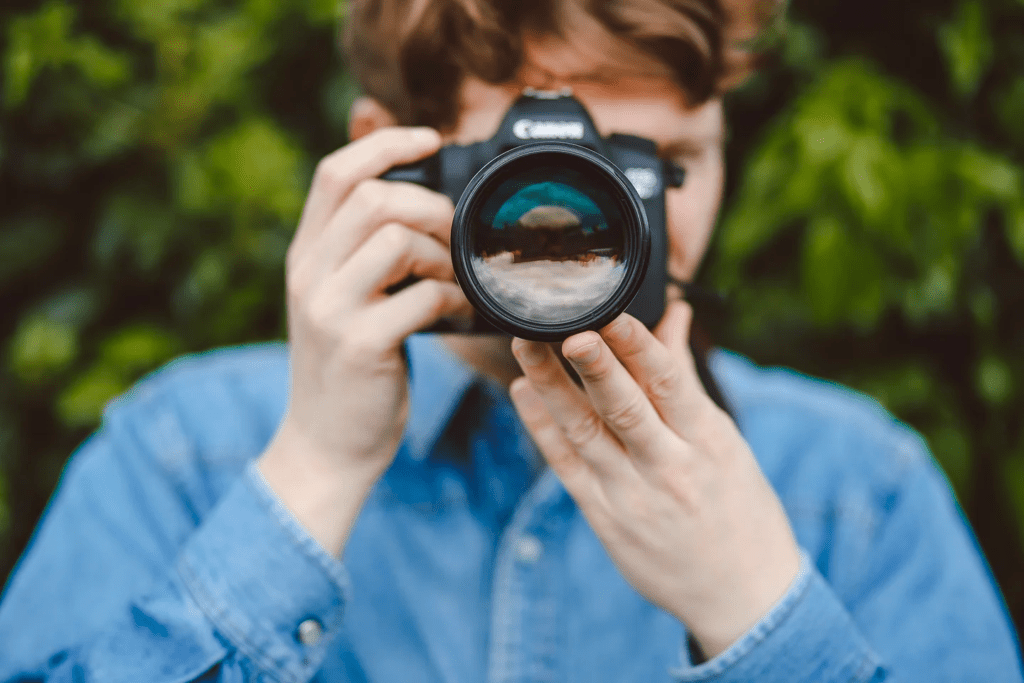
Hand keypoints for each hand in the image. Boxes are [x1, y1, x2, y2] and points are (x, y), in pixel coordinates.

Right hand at [258, 127, 471, 554]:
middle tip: (453, 239)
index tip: (431, 139)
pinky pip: (421, 297)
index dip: (385, 143)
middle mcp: (309, 273)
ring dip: (443, 255)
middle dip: (431, 207)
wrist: (325, 446)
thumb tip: (414, 203)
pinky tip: (459, 316)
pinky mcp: (360, 345)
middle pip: (374, 197)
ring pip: (397, 238)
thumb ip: (363, 252)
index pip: (336, 172)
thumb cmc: (349, 369)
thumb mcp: (341, 301)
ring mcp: (330, 309)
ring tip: (453, 282)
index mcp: (305, 255)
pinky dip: (453, 300)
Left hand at [509, 300, 800, 656]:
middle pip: (623, 408)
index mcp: (710, 442)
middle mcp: (669, 468)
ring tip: (524, 347)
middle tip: (563, 326)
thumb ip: (685, 378)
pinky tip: (523, 393)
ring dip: (552, 389)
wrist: (743, 594)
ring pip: (585, 434)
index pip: (670, 384)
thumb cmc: (739, 507)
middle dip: (592, 365)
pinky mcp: (606, 518)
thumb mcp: (725, 440)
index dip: (638, 346)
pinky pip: (568, 467)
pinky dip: (543, 429)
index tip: (611, 311)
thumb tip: (674, 313)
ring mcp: (633, 496)